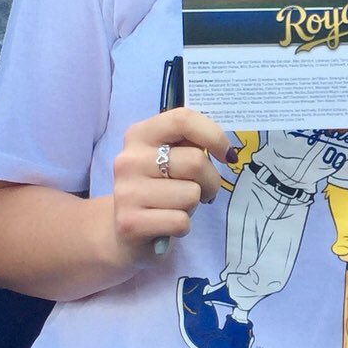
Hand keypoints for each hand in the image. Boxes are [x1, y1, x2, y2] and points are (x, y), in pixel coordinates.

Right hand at [111, 108, 233, 261]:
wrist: (121, 227)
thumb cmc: (156, 187)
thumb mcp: (167, 157)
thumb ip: (189, 144)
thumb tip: (223, 150)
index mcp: (140, 135)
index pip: (183, 120)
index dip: (214, 136)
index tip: (226, 155)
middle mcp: (129, 159)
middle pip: (195, 161)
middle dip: (211, 181)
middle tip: (202, 191)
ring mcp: (127, 191)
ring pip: (191, 195)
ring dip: (193, 206)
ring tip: (176, 206)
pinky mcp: (130, 223)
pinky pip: (181, 221)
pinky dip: (183, 226)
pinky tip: (167, 224)